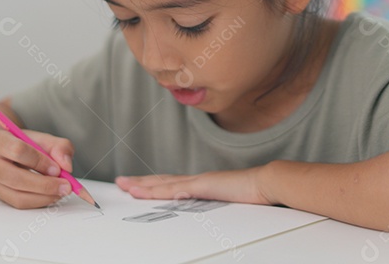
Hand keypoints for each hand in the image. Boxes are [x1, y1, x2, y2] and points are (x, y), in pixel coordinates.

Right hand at [0, 129, 75, 208]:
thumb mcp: (42, 138)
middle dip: (44, 185)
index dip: (40, 162)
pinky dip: (38, 202)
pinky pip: (18, 203)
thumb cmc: (24, 144)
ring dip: (43, 197)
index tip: (58, 169)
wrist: (5, 152)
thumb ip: (59, 147)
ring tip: (60, 192)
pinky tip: (51, 196)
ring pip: (16, 196)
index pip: (18, 151)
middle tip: (65, 186)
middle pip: (15, 178)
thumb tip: (66, 166)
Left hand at [115, 165, 275, 204]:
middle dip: (141, 182)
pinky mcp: (202, 186)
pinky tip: (144, 192)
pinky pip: (174, 189)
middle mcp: (197, 180)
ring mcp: (199, 181)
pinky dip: (157, 190)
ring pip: (163, 184)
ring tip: (125, 186)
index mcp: (203, 184)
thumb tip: (210, 209)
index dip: (154, 184)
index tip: (138, 185)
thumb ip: (217, 202)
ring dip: (143, 185)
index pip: (173, 184)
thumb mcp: (230, 201)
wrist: (267, 183)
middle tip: (121, 182)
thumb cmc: (253, 193)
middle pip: (163, 181)